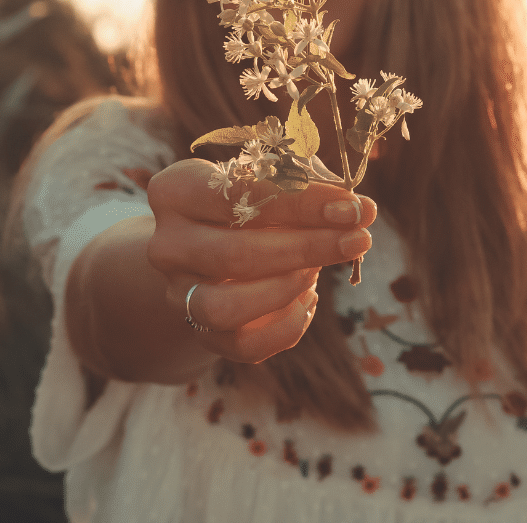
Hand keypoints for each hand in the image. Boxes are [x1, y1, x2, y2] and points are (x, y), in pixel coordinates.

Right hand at [146, 159, 374, 363]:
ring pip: (226, 307)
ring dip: (286, 289)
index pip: (238, 194)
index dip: (302, 202)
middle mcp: (167, 244)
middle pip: (234, 254)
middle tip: (358, 239)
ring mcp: (178, 293)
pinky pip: (243, 345)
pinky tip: (309, 300)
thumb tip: (359, 208)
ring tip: (317, 270)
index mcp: (176, 191)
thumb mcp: (268, 180)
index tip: (353, 207)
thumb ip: (307, 187)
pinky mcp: (199, 331)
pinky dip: (286, 326)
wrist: (208, 247)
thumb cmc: (249, 203)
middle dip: (308, 248)